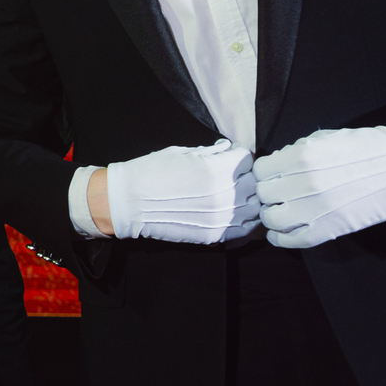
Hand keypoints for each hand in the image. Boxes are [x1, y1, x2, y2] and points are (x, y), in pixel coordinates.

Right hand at [100, 138, 255, 243]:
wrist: (130, 202)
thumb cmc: (152, 171)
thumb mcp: (181, 152)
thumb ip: (211, 152)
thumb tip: (228, 150)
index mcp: (216, 169)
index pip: (248, 158)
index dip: (239, 154)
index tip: (231, 156)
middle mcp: (224, 194)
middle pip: (255, 182)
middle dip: (246, 175)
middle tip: (234, 174)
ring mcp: (222, 218)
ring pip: (255, 207)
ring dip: (249, 198)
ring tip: (235, 194)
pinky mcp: (217, 235)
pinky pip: (246, 227)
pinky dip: (245, 218)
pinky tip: (234, 211)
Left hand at [255, 120, 385, 249]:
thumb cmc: (365, 147)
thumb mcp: (322, 139)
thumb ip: (294, 153)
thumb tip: (275, 168)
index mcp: (299, 157)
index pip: (260, 171)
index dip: (267, 174)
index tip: (276, 176)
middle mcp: (302, 184)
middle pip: (263, 195)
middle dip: (270, 193)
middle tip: (282, 193)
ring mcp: (314, 209)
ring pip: (271, 219)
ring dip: (274, 215)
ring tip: (285, 210)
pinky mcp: (328, 230)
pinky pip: (290, 241)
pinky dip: (281, 238)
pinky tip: (284, 231)